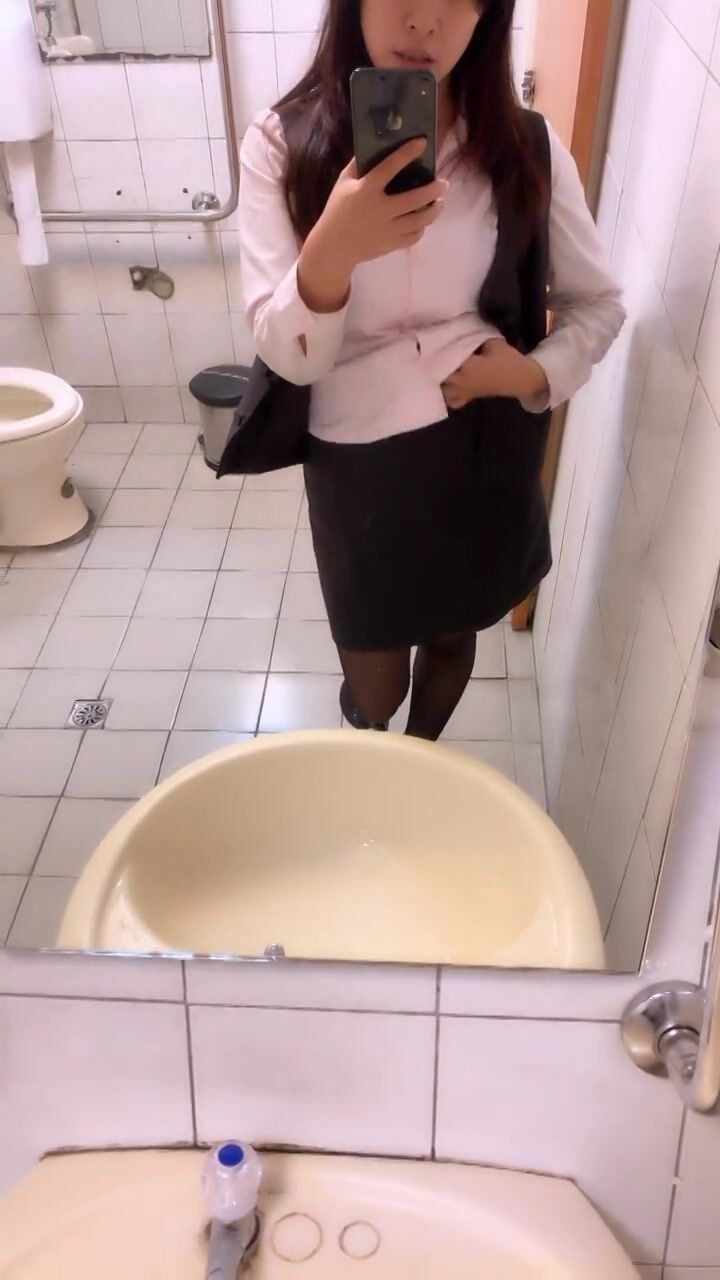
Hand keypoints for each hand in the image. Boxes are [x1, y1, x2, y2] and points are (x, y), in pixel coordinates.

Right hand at [312, 139, 448, 272]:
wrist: (334, 247)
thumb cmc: (337, 210)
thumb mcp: (343, 184)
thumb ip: (358, 165)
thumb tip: (373, 146)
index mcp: (366, 190)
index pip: (390, 166)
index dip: (407, 153)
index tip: (422, 143)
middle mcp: (380, 209)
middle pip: (415, 198)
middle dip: (434, 189)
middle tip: (444, 184)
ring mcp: (387, 229)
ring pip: (419, 220)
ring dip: (434, 210)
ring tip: (440, 203)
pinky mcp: (390, 244)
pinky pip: (414, 237)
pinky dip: (422, 228)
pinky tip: (424, 221)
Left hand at [441, 338, 549, 409]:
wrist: (521, 379)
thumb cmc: (508, 360)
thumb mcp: (493, 342)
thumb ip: (475, 337)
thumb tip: (462, 332)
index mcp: (466, 366)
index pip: (445, 357)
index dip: (436, 349)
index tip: (431, 340)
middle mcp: (461, 381)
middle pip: (438, 374)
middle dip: (433, 365)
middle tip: (429, 353)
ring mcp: (464, 391)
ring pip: (442, 389)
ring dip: (437, 380)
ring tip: (434, 370)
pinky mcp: (469, 397)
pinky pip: (452, 401)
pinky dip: (446, 396)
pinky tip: (445, 387)